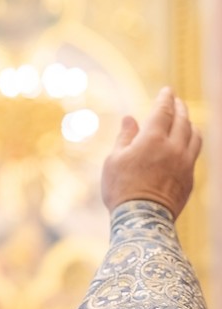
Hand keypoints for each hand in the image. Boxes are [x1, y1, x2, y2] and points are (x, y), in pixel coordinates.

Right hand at [101, 87, 201, 219]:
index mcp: (153, 139)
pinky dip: (191, 142)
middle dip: (180, 108)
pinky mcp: (190, 178)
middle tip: (176, 101)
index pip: (163, 111)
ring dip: (190, 124)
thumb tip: (130, 118)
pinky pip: (194, 153)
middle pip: (183, 120)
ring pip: (195, 136)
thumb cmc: (121, 188)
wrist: (143, 219)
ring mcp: (185, 163)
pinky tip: (185, 143)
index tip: (167, 90)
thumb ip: (125, 137)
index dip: (165, 98)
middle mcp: (174, 148)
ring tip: (185, 120)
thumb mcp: (114, 159)